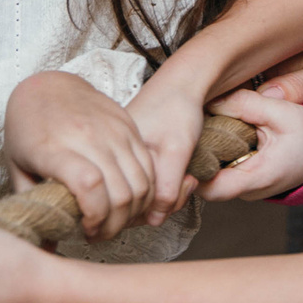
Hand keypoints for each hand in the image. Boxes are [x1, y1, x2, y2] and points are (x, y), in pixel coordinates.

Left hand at [5, 72, 154, 241]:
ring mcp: (111, 129)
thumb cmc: (27, 129)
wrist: (47, 86)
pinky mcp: (128, 125)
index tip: (85, 229)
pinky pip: (148, 165)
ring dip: (133, 211)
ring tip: (113, 219)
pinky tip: (127, 200)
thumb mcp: (17, 167)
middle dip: (114, 224)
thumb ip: (31, 207)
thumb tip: (44, 249)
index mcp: (53, 148)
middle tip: (99, 233)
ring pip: (141, 182)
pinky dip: (145, 190)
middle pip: (120, 191)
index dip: (95, 216)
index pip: (89, 186)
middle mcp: (86, 136)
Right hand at [126, 72, 210, 222]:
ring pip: (139, 193)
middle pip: (132, 201)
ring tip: (187, 179)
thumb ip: (166, 188)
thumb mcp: (176, 150)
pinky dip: (162, 184)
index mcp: (116, 156)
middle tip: (188, 183)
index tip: (181, 192)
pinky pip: (143, 181)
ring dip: (165, 195)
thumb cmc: (177, 108)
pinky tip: (180, 175)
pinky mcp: (132, 154)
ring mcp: (122, 156)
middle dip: (163, 203)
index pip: (128, 202)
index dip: (156, 208)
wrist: (183, 81)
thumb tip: (154, 221)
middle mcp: (114, 158)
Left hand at [198, 89, 302, 200]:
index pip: (209, 188)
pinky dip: (219, 154)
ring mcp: (247, 189)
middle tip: (193, 128)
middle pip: (206, 181)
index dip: (192, 168)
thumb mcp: (280, 111)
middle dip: (198, 156)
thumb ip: (245, 104)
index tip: (187, 142)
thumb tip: (211, 101)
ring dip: (208, 153)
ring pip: (213, 176)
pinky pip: (223, 172)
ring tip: (207, 127)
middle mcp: (248, 191)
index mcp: (257, 178)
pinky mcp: (247, 182)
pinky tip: (220, 134)